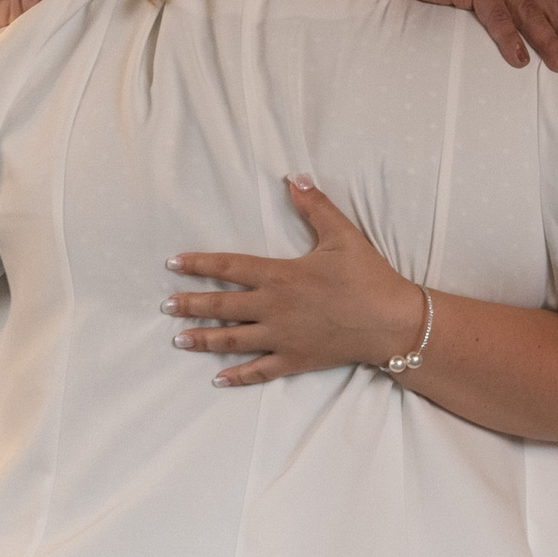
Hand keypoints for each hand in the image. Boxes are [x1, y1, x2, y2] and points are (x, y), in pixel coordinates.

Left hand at [165, 176, 423, 386]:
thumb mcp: (343, 235)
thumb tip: (294, 177)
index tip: (173, 264)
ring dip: (203, 339)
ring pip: (232, 340)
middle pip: (222, 306)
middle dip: (190, 305)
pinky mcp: (294, 359)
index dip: (199, 264)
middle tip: (166, 306)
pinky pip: (259, 371)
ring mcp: (282, 337)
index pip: (230, 267)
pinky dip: (237, 376)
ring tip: (179, 339)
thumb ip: (315, 207)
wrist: (391, 321)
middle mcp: (273, 308)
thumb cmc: (368, 276)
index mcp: (281, 276)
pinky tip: (218, 379)